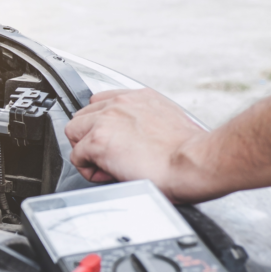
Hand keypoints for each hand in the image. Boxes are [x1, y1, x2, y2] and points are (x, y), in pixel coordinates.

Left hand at [64, 89, 217, 202]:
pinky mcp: (98, 139)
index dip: (101, 125)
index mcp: (139, 97)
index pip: (101, 102)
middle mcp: (121, 102)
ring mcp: (107, 119)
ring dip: (86, 152)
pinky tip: (110, 174)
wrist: (196, 162)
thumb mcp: (167, 123)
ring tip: (109, 166)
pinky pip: (76, 157)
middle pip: (82, 117)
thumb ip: (144, 122)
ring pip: (73, 133)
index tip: (111, 142)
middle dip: (90, 138)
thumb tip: (133, 138)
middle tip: (111, 158)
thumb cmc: (190, 153)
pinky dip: (88, 170)